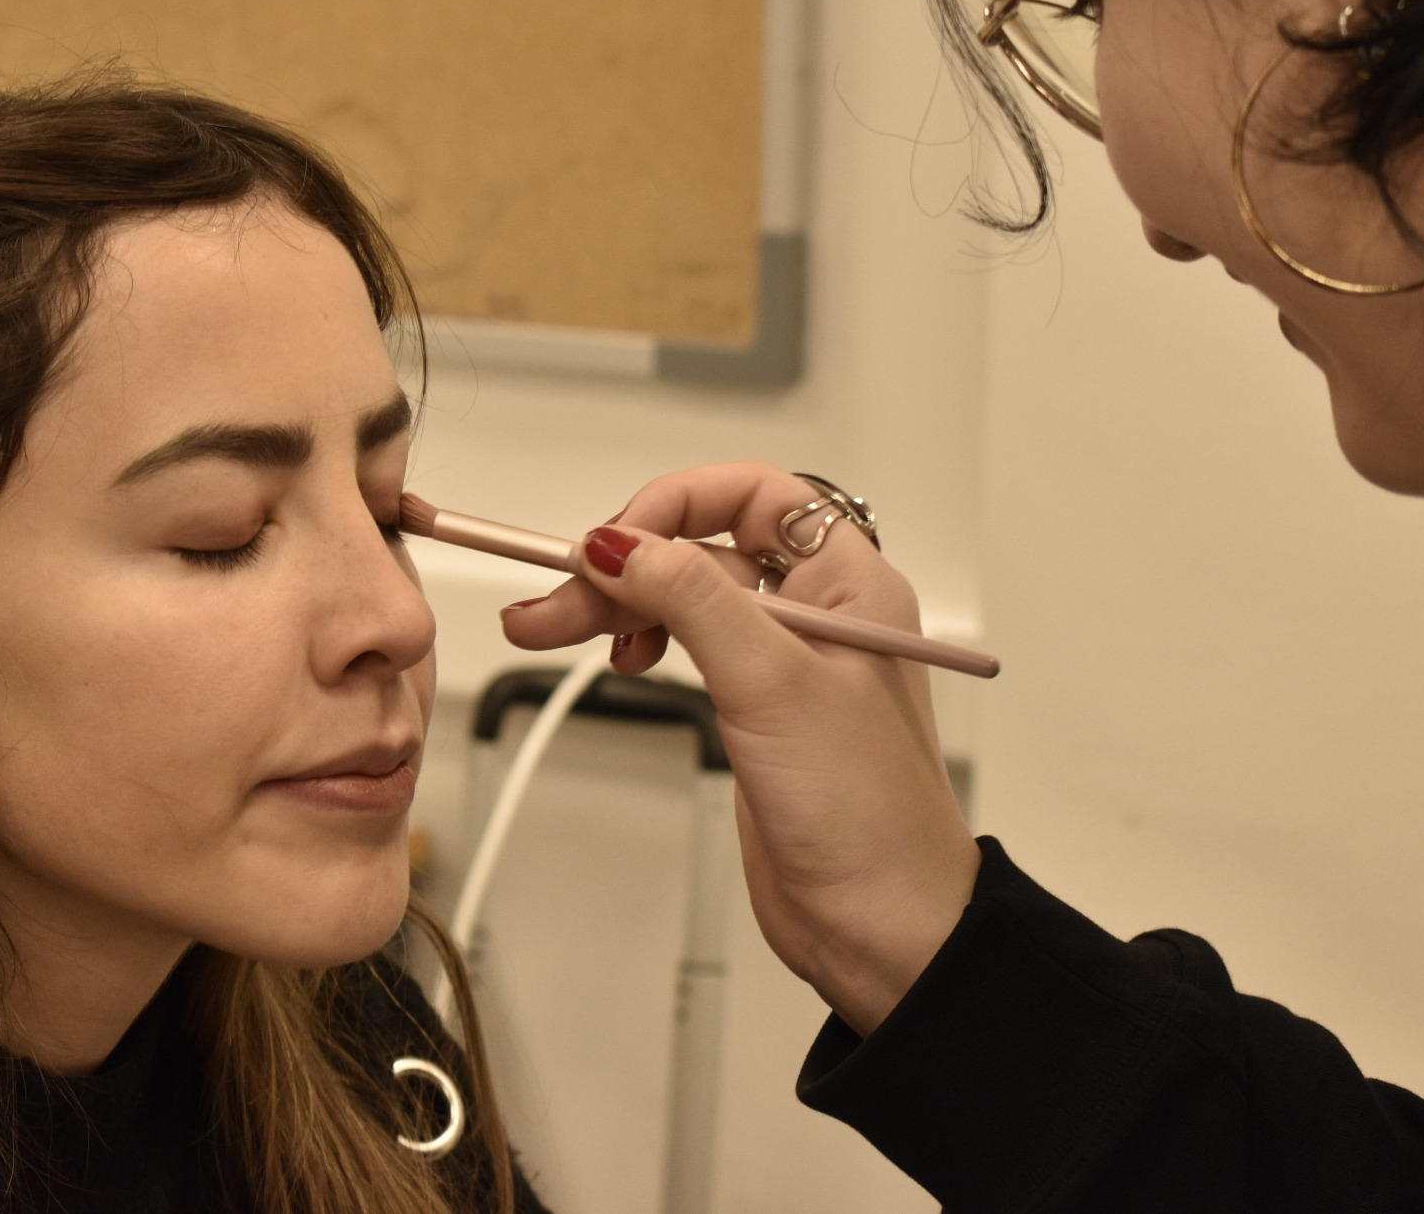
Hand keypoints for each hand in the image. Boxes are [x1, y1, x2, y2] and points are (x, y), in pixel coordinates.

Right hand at [501, 461, 979, 1034]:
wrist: (882, 926)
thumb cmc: (869, 816)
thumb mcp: (772, 685)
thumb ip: (694, 601)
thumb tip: (623, 542)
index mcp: (850, 584)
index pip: (755, 496)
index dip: (678, 503)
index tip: (615, 541)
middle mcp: (818, 612)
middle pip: (703, 548)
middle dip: (623, 564)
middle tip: (553, 597)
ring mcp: (781, 661)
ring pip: (683, 598)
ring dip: (614, 604)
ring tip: (541, 626)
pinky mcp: (752, 708)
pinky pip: (684, 645)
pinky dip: (637, 640)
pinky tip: (610, 656)